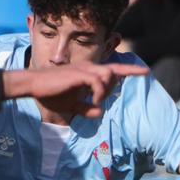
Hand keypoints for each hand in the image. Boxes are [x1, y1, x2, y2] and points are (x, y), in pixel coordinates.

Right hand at [4, 61, 148, 119]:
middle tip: (97, 100)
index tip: (145, 72)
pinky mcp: (79, 74)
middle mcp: (89, 67)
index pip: (113, 68)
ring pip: (109, 75)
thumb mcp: (71, 104)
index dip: (130, 71)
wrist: (33, 85)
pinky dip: (99, 93)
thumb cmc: (50, 93)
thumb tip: (99, 113)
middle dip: (112, 88)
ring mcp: (84, 69)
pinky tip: (93, 101)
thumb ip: (86, 108)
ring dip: (106, 91)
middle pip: (113, 73)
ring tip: (95, 101)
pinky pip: (98, 82)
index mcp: (88, 72)